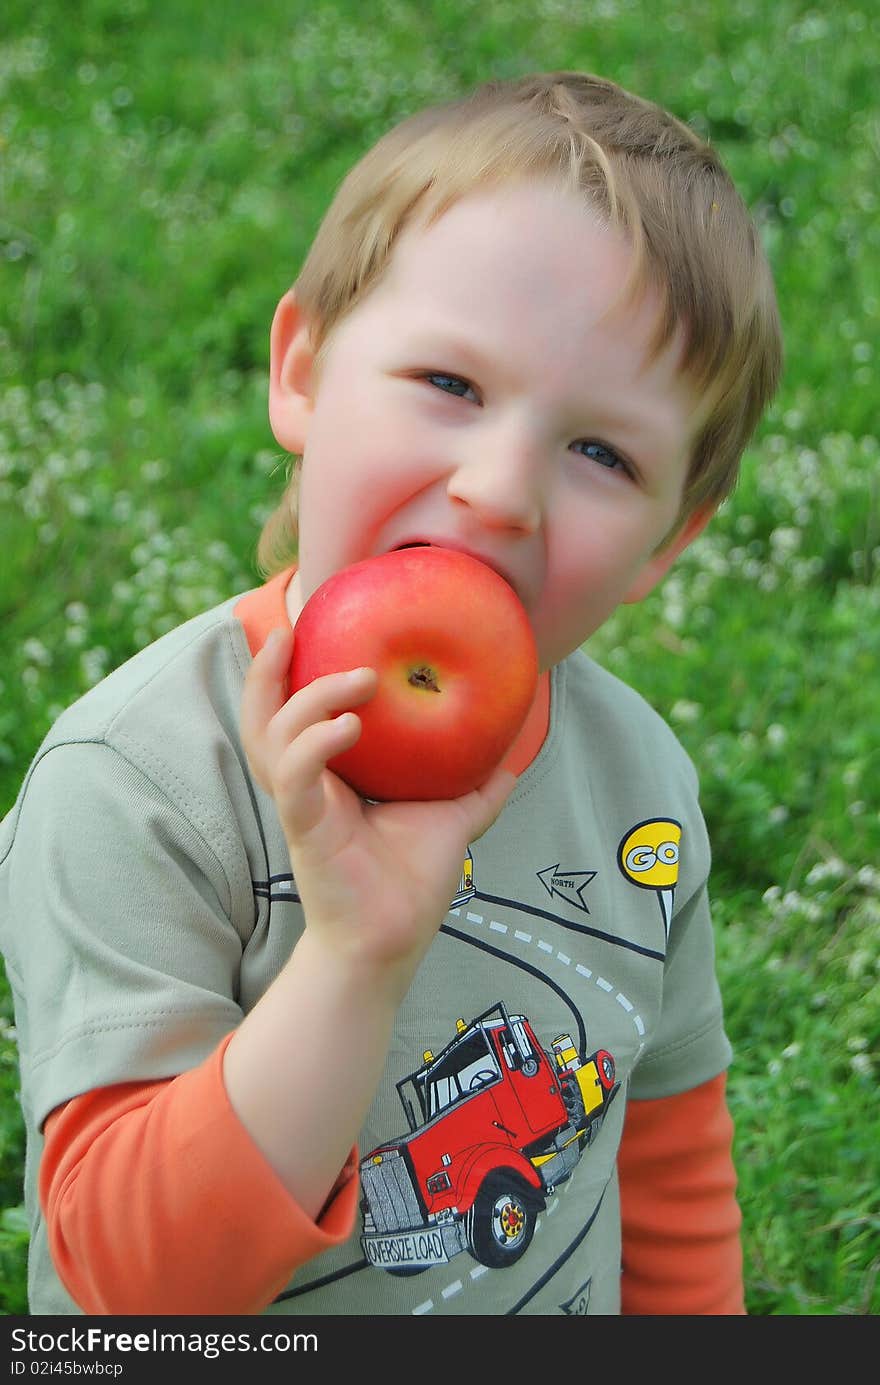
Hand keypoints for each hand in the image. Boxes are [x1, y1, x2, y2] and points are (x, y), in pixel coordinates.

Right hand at [240, 627, 514, 990]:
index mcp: (328, 775)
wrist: (392, 944)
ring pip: (272, 737)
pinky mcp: (305, 829)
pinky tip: (349, 724)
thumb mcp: (452, 818)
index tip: (306, 625)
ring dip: (307, 697)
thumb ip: (478, 783)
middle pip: (262, 715)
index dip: (287, 670)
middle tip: (292, 628)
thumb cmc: (411, 882)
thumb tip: (517, 748)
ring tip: (357, 676)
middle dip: (266, 671)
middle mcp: (305, 784)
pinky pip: (296, 778)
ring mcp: (301, 805)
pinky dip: (315, 743)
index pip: (292, 712)